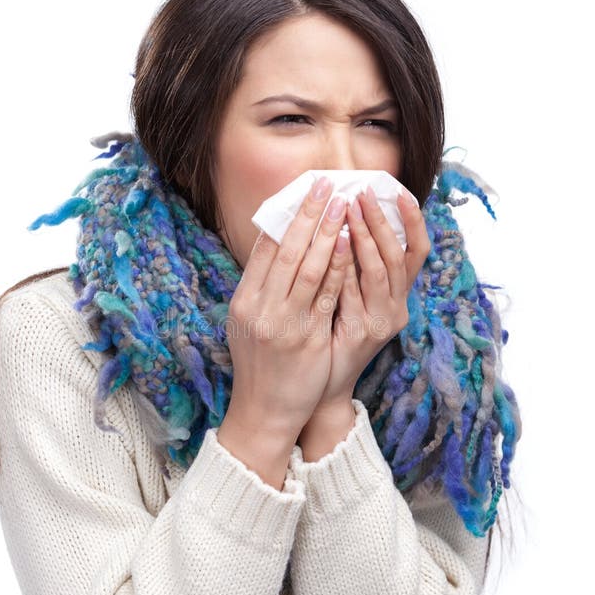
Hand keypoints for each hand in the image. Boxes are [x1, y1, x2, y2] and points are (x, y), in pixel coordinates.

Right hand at [221, 176, 349, 446]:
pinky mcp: (307, 338)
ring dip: (327, 232)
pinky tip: (350, 243)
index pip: (264, 249)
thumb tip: (277, 245)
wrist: (262, 410)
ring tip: (342, 204)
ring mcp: (283, 324)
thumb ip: (260, 287)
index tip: (301, 191)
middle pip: (285, 251)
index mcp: (244, 301)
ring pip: (307, 268)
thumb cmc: (259, 364)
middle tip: (325, 184)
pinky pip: (326, 295)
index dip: (283, 216)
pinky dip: (338, 266)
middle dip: (307, 214)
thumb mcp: (247, 322)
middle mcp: (260, 309)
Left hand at [303, 185, 431, 416]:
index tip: (398, 191)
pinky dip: (344, 266)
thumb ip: (355, 264)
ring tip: (348, 211)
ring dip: (364, 238)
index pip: (417, 250)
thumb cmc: (335, 332)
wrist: (326, 383)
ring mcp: (382, 321)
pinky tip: (333, 245)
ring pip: (379, 272)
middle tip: (363, 194)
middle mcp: (398, 307)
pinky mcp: (362, 333)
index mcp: (399, 294)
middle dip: (381, 222)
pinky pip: (353, 292)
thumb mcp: (353, 296)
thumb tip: (344, 215)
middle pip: (398, 256)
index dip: (412, 220)